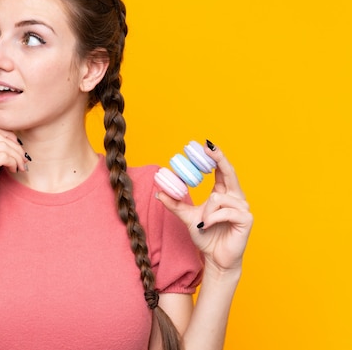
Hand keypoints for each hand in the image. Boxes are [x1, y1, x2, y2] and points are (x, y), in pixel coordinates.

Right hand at [0, 124, 27, 223]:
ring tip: (20, 166)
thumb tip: (14, 137)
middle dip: (16, 146)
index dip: (9, 135)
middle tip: (23, 159)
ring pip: (3, 145)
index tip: (18, 148)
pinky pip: (3, 156)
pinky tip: (14, 170)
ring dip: (16, 156)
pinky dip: (13, 161)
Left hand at [156, 143, 252, 272]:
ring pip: (218, 198)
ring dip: (205, 212)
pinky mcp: (246, 219)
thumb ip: (175, 204)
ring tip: (203, 224)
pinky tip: (207, 226)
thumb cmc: (206, 237)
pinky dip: (211, 219)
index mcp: (224, 193)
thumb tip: (159, 192)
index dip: (216, 156)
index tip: (205, 144)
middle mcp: (236, 197)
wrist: (215, 259)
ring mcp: (243, 208)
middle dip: (219, 158)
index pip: (222, 170)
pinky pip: (223, 212)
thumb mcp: (187, 217)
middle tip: (207, 147)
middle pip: (229, 172)